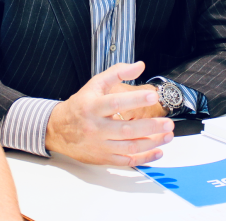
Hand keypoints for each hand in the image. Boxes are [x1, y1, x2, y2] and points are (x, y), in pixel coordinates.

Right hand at [45, 62, 174, 165]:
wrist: (58, 130)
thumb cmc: (80, 105)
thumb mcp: (94, 85)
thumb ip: (117, 73)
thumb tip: (139, 65)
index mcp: (92, 106)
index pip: (115, 102)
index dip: (135, 99)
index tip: (153, 96)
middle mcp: (96, 127)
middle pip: (126, 129)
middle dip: (150, 126)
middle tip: (168, 123)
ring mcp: (100, 144)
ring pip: (129, 147)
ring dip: (152, 142)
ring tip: (168, 135)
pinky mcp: (103, 158)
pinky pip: (127, 161)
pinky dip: (145, 157)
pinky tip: (158, 151)